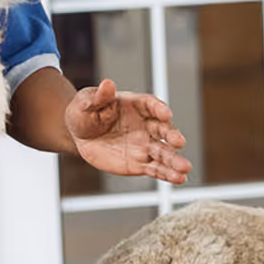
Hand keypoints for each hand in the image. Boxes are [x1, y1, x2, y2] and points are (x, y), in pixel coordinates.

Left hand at [64, 80, 191, 183]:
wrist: (79, 135)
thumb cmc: (84, 112)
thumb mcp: (86, 102)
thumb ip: (99, 96)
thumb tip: (107, 84)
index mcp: (136, 105)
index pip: (151, 105)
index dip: (159, 109)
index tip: (166, 114)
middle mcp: (145, 125)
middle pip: (163, 130)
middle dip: (172, 135)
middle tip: (179, 142)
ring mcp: (144, 145)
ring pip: (162, 152)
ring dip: (174, 160)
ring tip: (185, 168)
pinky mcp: (139, 163)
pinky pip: (155, 169)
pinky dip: (167, 174)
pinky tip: (179, 179)